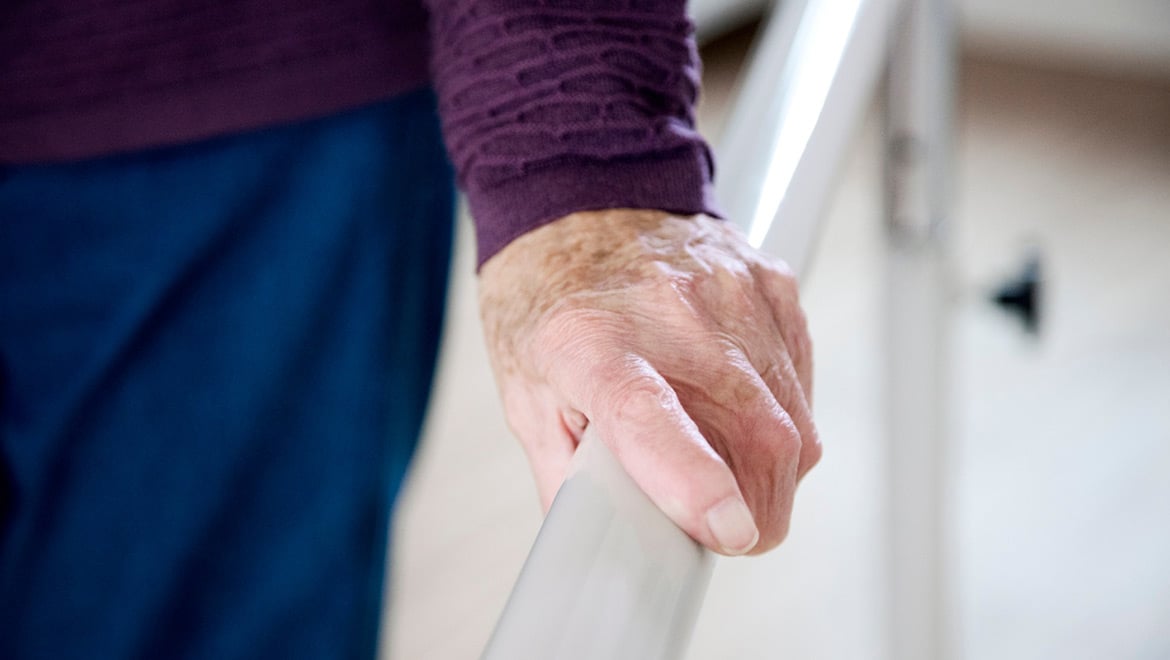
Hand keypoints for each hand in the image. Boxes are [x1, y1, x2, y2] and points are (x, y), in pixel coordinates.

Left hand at [478, 209, 819, 555]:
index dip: (695, 480)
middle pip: (754, 435)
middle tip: (726, 531)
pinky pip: (802, 382)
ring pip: (792, 422)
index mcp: (590, 343)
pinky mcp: (772, 286)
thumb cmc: (548, 294)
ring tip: (728, 468)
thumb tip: (598, 546)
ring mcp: (733, 295)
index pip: (651, 417)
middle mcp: (671, 313)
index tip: (727, 531)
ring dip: (773, 475)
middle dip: (755, 513)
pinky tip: (741, 412)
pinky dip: (784, 421)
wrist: (584, 193)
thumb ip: (566, 471)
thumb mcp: (525, 388)